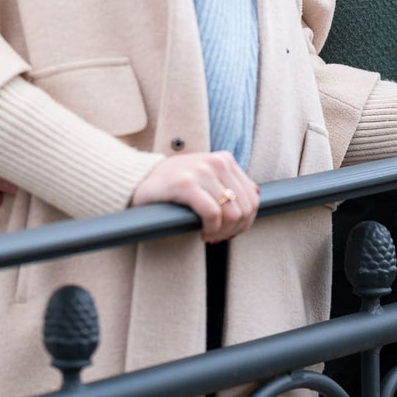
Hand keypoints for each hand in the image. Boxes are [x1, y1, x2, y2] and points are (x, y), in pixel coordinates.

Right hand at [129, 151, 258, 241]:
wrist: (138, 180)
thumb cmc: (173, 183)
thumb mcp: (205, 176)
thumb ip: (228, 182)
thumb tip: (257, 194)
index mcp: (224, 159)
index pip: (253, 197)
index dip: (246, 222)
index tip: (230, 231)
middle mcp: (216, 162)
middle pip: (245, 208)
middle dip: (235, 230)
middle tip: (218, 237)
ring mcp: (201, 172)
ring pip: (232, 214)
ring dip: (222, 233)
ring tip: (209, 235)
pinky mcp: (186, 184)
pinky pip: (213, 215)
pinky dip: (211, 230)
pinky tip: (201, 232)